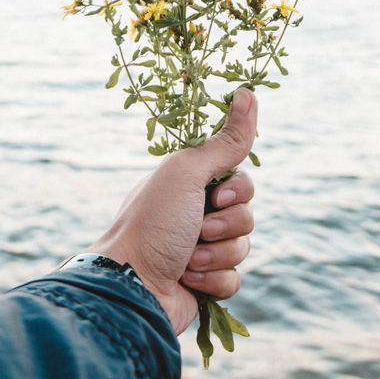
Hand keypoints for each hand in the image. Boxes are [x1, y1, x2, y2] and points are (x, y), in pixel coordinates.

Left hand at [89, 88, 257, 333]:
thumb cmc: (152, 222)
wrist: (131, 285)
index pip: (240, 180)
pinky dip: (214, 280)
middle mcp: (196, 214)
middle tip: (199, 228)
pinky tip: (188, 280)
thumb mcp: (187, 172)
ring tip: (187, 259)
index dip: (237, 190)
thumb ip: (224, 141)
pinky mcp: (205, 283)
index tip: (216, 195)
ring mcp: (201, 249)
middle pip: (247, 213)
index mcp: (190, 185)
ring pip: (243, 247)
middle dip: (227, 224)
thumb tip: (248, 92)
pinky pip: (234, 279)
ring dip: (217, 254)